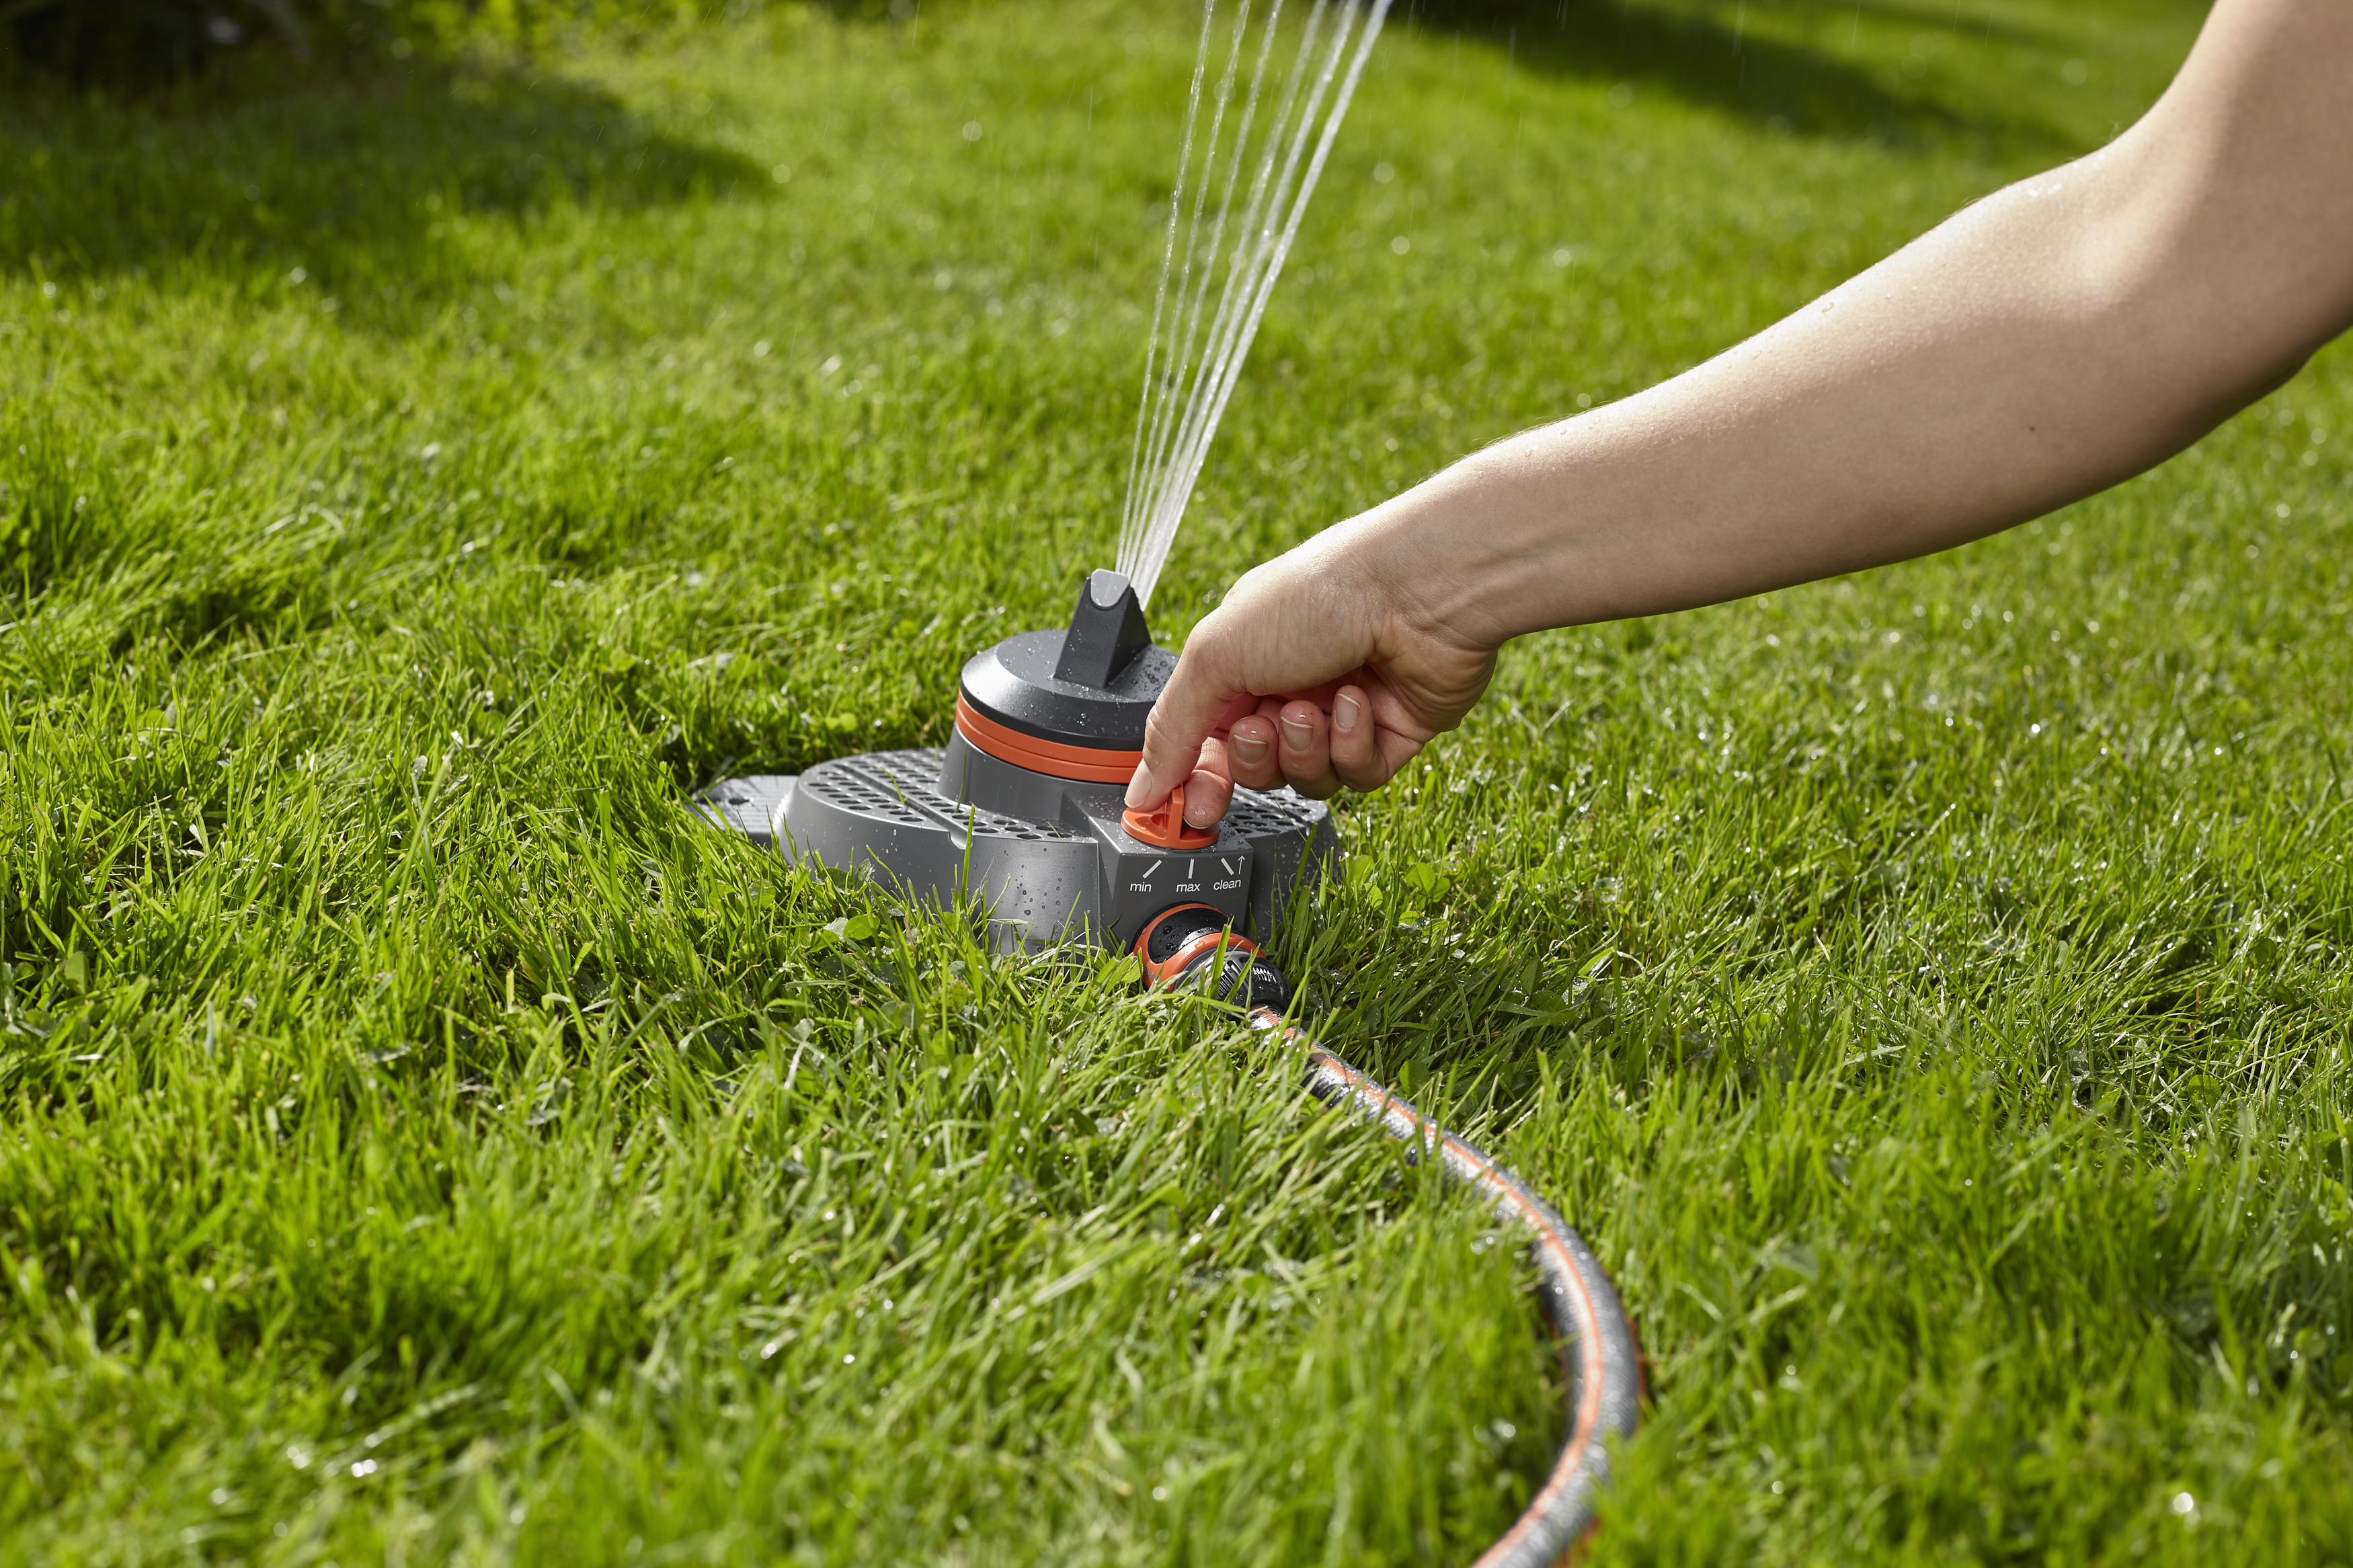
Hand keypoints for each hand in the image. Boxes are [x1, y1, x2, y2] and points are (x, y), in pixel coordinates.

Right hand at [1125, 516, 1502, 826]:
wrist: (1418, 589)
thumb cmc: (1316, 598)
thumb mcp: (1217, 655)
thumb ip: (1173, 729)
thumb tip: (1140, 791)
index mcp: (1241, 662)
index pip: (1203, 742)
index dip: (1193, 781)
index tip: (1186, 813)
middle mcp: (1290, 687)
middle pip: (1254, 768)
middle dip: (1255, 758)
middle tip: (1263, 728)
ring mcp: (1342, 713)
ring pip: (1306, 778)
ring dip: (1305, 748)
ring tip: (1316, 706)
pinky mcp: (1391, 734)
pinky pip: (1358, 774)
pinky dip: (1353, 745)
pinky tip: (1360, 702)